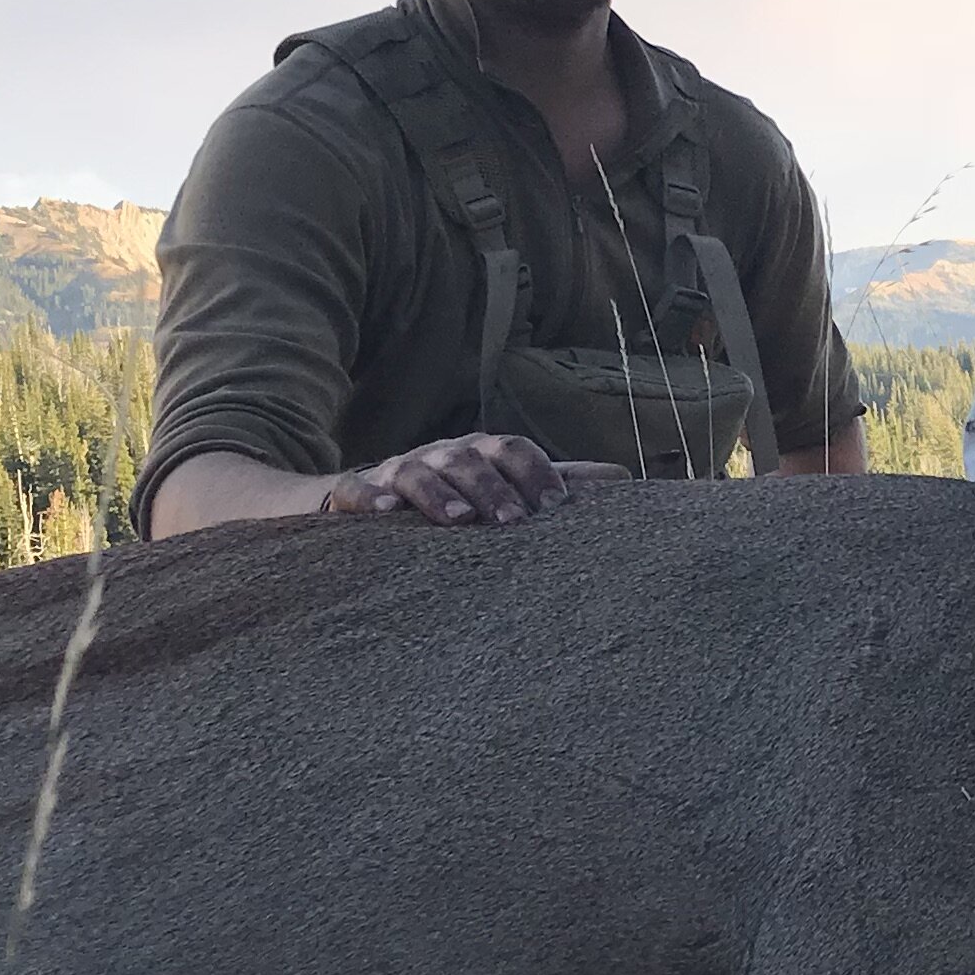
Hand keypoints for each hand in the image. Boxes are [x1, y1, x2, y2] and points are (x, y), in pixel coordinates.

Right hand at [323, 435, 628, 526]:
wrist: (360, 499)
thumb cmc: (448, 496)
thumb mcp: (501, 488)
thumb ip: (553, 483)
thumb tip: (622, 478)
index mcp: (480, 453)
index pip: (513, 450)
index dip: (536, 473)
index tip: (557, 508)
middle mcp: (441, 455)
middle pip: (470, 458)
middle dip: (494, 487)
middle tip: (515, 523)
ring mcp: (395, 472)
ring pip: (417, 470)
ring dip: (439, 491)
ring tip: (459, 520)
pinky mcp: (351, 493)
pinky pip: (352, 489)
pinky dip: (366, 496)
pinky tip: (382, 513)